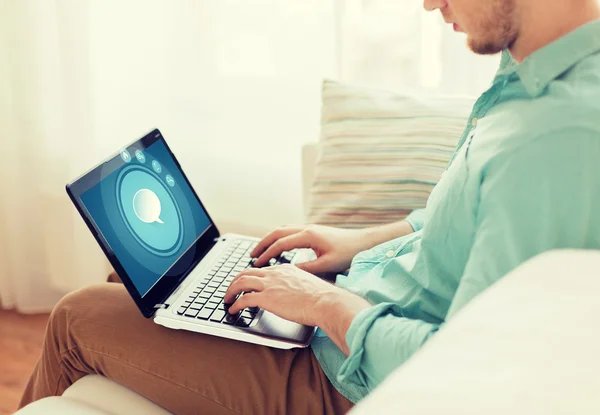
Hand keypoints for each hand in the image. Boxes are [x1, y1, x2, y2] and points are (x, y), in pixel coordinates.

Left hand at [223, 264, 342, 325]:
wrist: (325, 301)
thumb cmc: (321, 297)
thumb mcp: (307, 284)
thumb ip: (296, 285)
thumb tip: (293, 294)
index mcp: (284, 269)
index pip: (261, 270)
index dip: (250, 277)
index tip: (246, 284)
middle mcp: (274, 274)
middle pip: (246, 273)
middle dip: (235, 281)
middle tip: (230, 290)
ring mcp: (269, 285)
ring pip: (241, 283)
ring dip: (230, 291)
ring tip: (227, 299)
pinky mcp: (267, 298)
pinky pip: (244, 299)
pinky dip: (235, 304)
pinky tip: (233, 310)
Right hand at [251, 225, 373, 274]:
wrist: (364, 243)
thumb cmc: (348, 254)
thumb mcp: (326, 265)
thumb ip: (306, 268)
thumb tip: (287, 272)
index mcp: (308, 236)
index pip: (280, 244)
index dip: (266, 254)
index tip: (256, 264)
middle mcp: (307, 229)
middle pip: (277, 232)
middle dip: (262, 243)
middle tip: (251, 255)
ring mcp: (310, 228)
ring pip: (283, 230)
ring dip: (270, 239)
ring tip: (261, 251)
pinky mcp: (314, 231)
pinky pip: (290, 232)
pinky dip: (280, 239)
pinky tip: (279, 248)